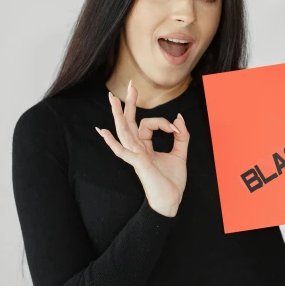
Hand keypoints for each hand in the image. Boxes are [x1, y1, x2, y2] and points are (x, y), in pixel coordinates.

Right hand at [96, 81, 189, 216]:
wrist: (171, 200)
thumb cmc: (172, 180)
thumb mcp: (180, 153)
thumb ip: (181, 136)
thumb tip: (179, 117)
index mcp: (145, 146)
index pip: (149, 124)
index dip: (165, 123)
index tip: (176, 128)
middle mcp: (137, 149)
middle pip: (129, 122)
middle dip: (129, 103)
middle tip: (130, 84)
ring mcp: (135, 155)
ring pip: (124, 131)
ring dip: (118, 114)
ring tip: (112, 98)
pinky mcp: (137, 163)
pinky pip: (122, 151)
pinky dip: (112, 141)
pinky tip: (103, 132)